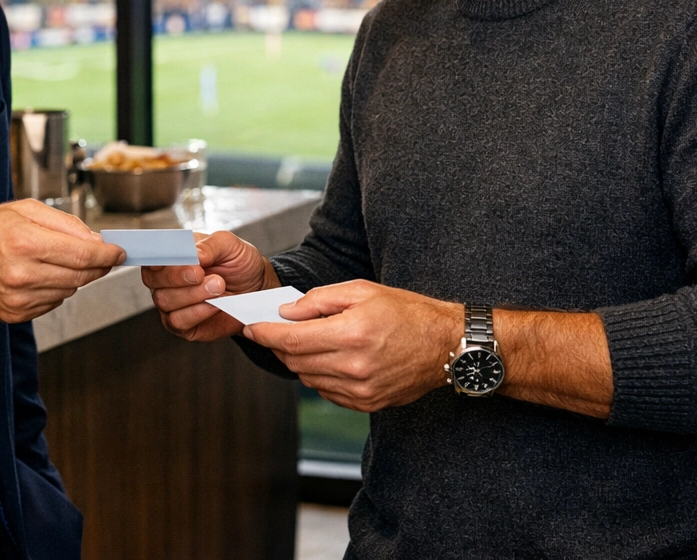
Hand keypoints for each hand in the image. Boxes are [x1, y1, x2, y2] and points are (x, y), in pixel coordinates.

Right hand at [0, 200, 123, 322]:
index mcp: (25, 242)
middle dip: (97, 265)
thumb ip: (65, 223)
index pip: (83, 255)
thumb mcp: (23, 210)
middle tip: (99, 255)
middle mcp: (22, 274)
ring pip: (70, 290)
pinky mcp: (15, 314)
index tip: (118, 252)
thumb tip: (95, 241)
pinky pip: (53, 303)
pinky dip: (56, 289)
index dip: (108, 255)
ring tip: (56, 260)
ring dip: (74, 276)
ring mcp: (19, 298)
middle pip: (81, 275)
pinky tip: (41, 275)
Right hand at [141, 230, 279, 341]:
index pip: (151, 254)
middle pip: (153, 279)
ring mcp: (172, 302)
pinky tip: (214, 304)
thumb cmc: (239, 264)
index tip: (168, 258)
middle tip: (201, 273)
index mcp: (173, 255)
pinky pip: (178, 321)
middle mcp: (167, 279)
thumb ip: (210, 245)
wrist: (256, 290)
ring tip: (218, 286)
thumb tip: (194, 254)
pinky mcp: (182, 324)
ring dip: (192, 294)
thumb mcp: (230, 245)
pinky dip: (197, 312)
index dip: (155, 257)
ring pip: (165, 300)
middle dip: (176, 276)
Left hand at [244, 280, 460, 412]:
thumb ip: (319, 301)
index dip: (265, 333)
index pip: (291, 339)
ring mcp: (360, 390)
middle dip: (279, 345)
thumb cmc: (407, 312)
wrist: (446, 346)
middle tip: (275, 330)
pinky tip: (329, 358)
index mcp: (351, 334)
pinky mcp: (367, 404)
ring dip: (299, 360)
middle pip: (295, 360)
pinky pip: (326, 392)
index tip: (251, 327)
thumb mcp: (362, 291)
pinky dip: (318, 375)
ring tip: (309, 341)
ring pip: (307, 378)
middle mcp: (354, 367)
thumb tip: (286, 313)